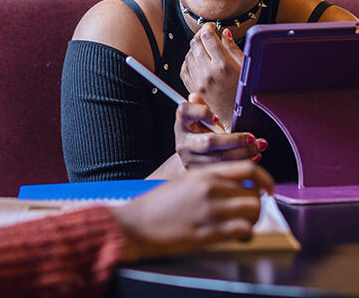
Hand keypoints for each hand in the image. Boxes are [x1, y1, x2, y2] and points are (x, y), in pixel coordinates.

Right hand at [113, 160, 273, 260]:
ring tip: (244, 225)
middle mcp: (210, 189)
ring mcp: (210, 211)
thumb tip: (235, 186)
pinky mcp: (208, 233)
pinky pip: (243, 230)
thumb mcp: (183, 182)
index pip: (247, 168)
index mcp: (203, 173)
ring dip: (254, 220)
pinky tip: (238, 237)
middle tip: (250, 212)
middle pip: (254, 192)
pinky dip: (246, 235)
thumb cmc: (157, 204)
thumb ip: (208, 181)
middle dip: (257, 203)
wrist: (136, 223)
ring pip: (253, 211)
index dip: (265, 178)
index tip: (269, 188)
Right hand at [174, 94, 267, 167]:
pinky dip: (241, 163)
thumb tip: (195, 96)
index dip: (201, 112)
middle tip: (252, 138)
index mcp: (181, 123)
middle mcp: (183, 142)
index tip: (217, 117)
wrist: (192, 156)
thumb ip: (201, 107)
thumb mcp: (200, 118)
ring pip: (219, 158)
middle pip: (209, 141)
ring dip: (243, 153)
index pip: (185, 111)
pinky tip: (252, 158)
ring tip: (257, 148)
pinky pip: (224, 169)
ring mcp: (190, 159)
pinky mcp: (201, 172)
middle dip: (235, 140)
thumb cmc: (199, 132)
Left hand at [180, 23, 242, 127]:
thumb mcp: (245, 67)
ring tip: (203, 48)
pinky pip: (183, 69)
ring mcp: (199, 81)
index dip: (208, 28)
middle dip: (200, 35)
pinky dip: (187, 61)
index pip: (208, 37)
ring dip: (194, 48)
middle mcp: (208, 72)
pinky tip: (194, 60)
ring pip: (188, 55)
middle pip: (195, 44)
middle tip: (206, 35)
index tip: (211, 27)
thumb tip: (224, 33)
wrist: (238, 118)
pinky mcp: (194, 89)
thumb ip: (232, 48)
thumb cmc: (246, 93)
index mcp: (223, 65)